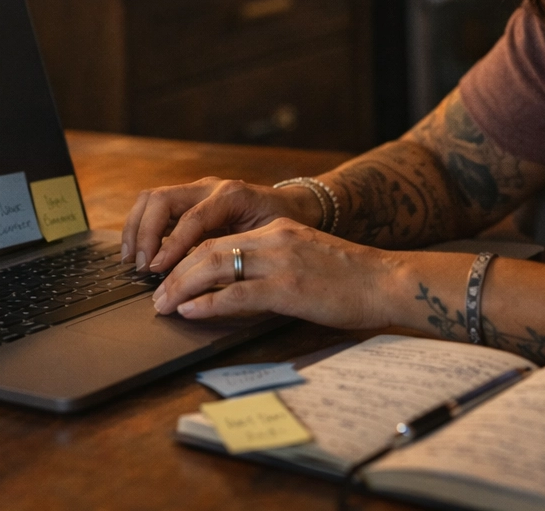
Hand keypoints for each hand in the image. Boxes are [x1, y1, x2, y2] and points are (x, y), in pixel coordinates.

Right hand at [120, 176, 320, 272]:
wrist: (294, 205)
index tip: (158, 269)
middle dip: (146, 234)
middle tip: (142, 267)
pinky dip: (140, 227)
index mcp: (233, 195)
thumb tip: (212, 280)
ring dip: (136, 228)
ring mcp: (196, 190)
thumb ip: (242, 253)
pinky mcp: (187, 199)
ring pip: (152, 198)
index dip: (172, 244)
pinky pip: (154, 206)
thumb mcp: (271, 239)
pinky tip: (136, 252)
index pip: (192, 217)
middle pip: (162, 199)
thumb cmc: (285, 226)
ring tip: (132, 260)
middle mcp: (210, 186)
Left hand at [150, 218, 405, 328]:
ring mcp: (282, 262)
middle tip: (156, 296)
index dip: (186, 259)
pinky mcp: (290, 288)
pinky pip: (238, 294)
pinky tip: (191, 311)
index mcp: (278, 231)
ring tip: (164, 305)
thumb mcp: (306, 259)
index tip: (168, 278)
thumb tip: (235, 288)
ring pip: (215, 265)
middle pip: (208, 249)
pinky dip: (209, 303)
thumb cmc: (352, 278)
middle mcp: (275, 240)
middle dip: (175, 273)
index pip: (218, 239)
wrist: (388, 281)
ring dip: (182, 287)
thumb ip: (272, 266)